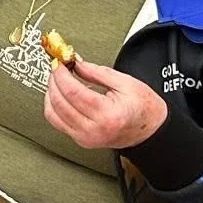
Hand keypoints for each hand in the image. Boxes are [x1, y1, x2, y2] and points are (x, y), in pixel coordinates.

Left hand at [43, 57, 167, 150]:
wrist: (151, 131)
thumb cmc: (144, 109)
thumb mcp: (125, 83)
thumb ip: (97, 72)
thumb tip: (76, 64)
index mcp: (107, 114)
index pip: (72, 92)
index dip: (61, 74)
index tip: (59, 62)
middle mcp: (93, 130)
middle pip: (59, 102)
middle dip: (54, 80)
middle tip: (57, 67)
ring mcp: (86, 137)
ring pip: (53, 113)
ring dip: (50, 93)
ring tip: (58, 79)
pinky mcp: (81, 140)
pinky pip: (57, 122)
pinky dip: (54, 106)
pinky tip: (60, 95)